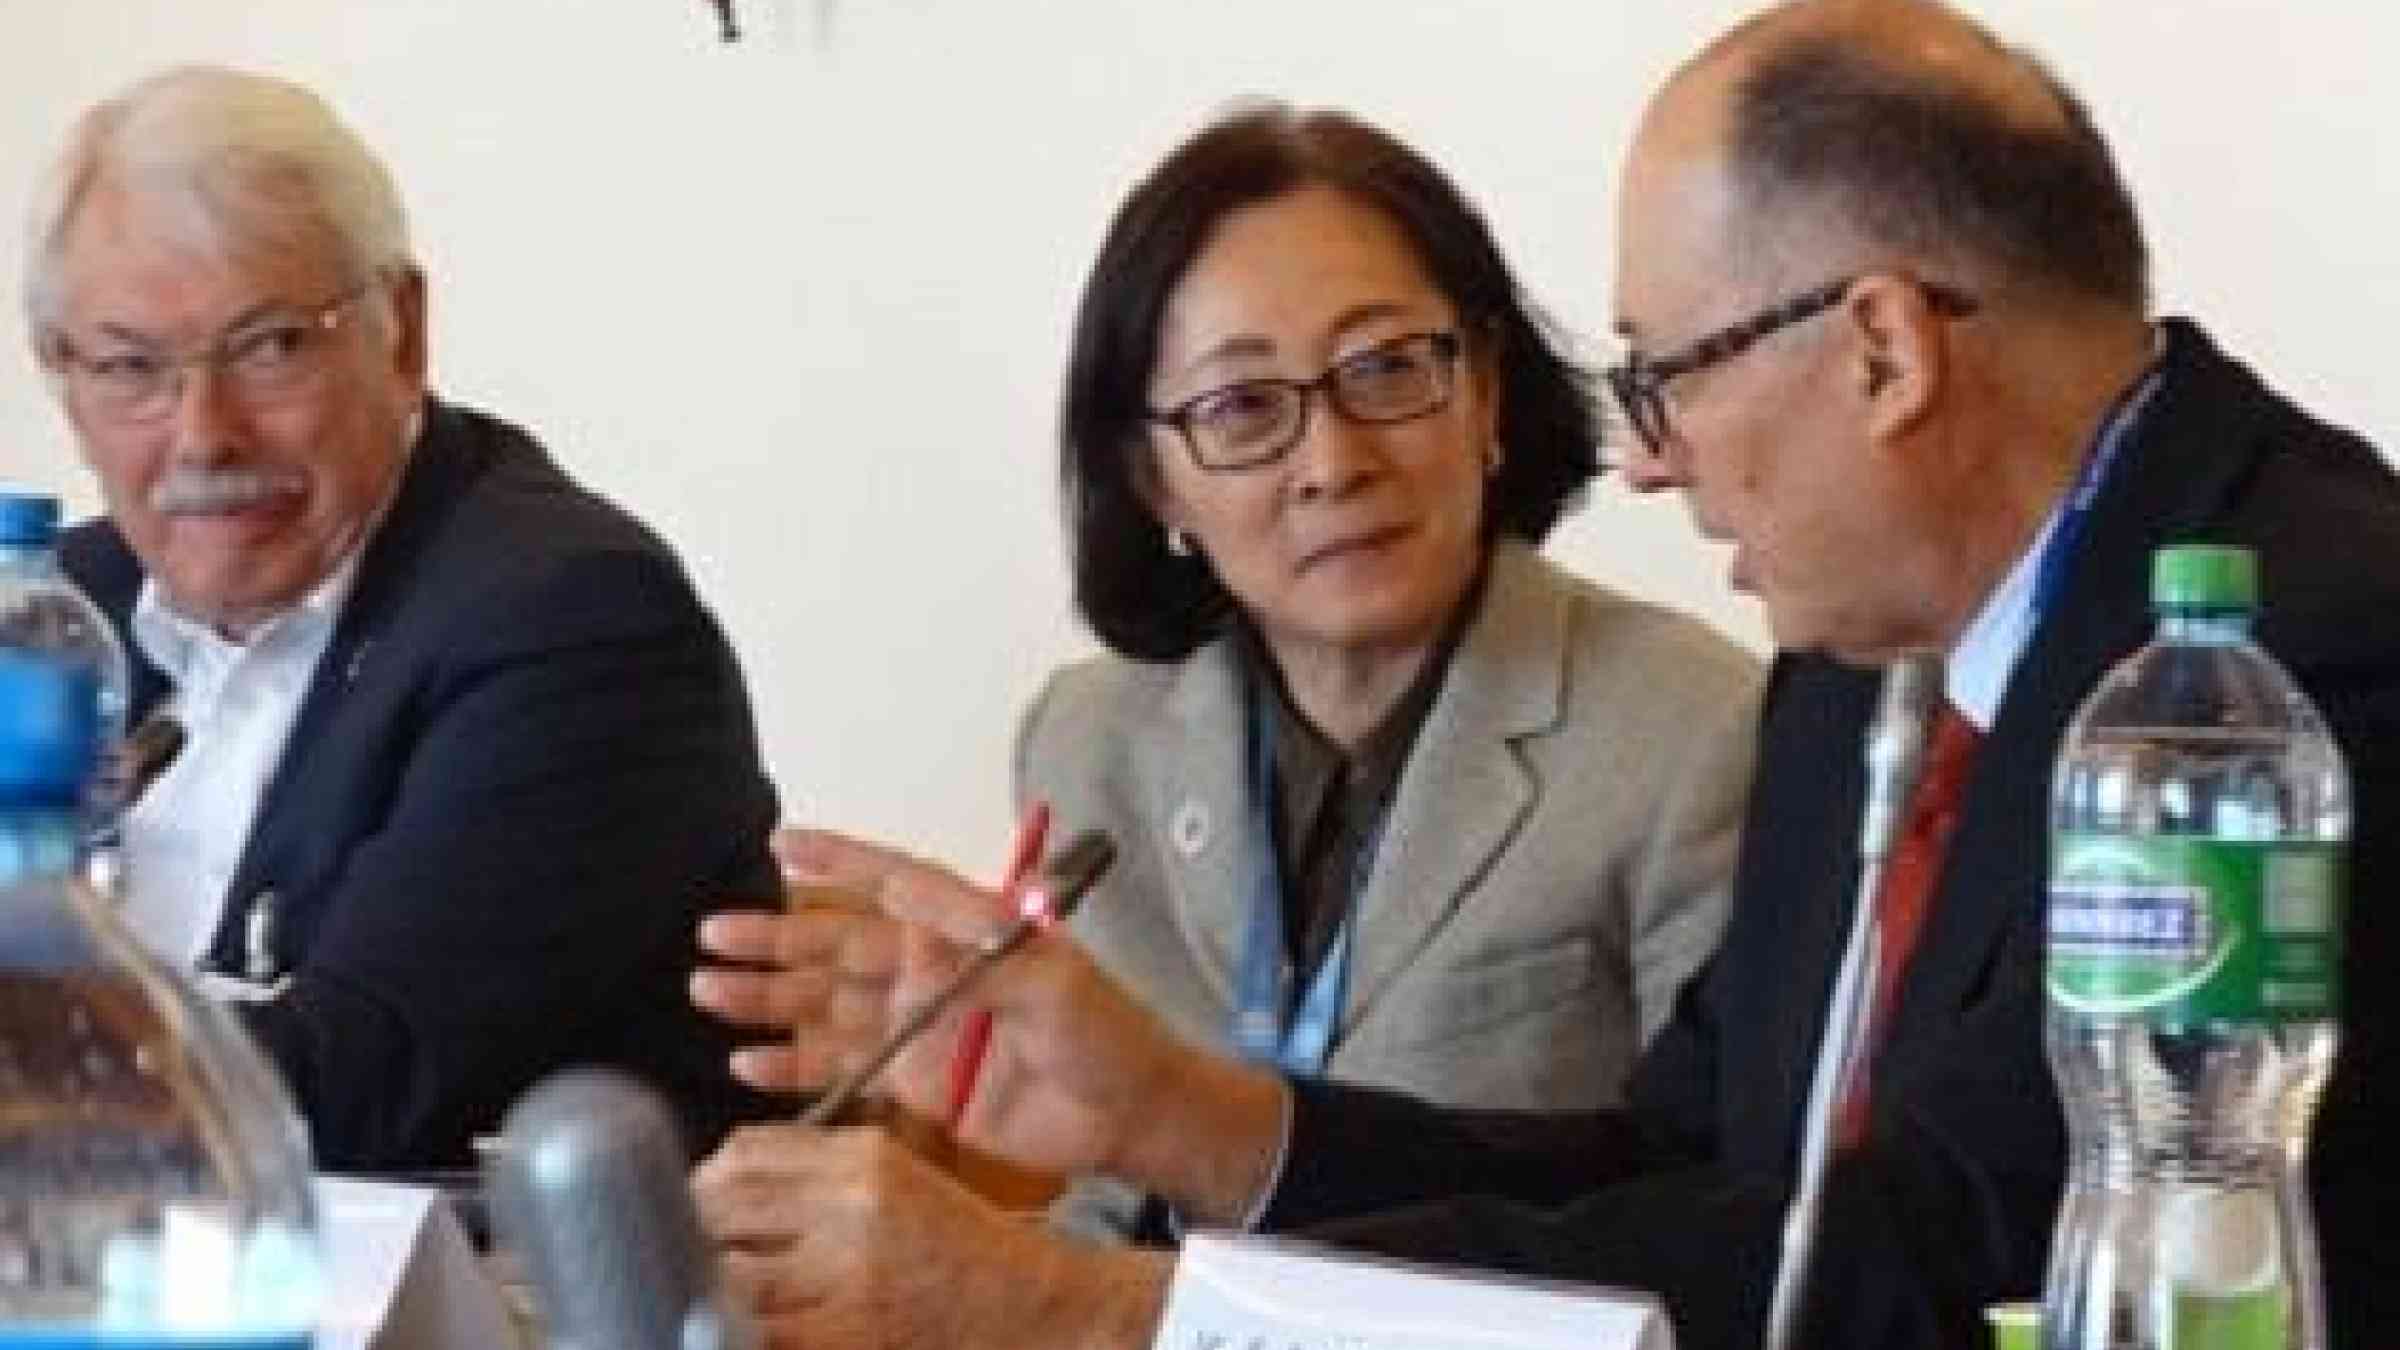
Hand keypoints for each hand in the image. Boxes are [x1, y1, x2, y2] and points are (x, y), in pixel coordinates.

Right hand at [691, 827, 1288, 1220]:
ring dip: (769, 997)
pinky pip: (840, 1066)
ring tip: (708, 989)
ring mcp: (915, 1027)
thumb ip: (981, 958)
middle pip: (838, 945)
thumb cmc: (1104, 1032)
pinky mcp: (911, 1083)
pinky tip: (747, 1061)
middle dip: (776, 938)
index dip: (838, 860)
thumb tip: (918, 931)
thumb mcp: (1054, 982)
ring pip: (825, 1004)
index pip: (891, 881)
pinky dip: (793, 1064)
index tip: (780, 842)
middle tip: (712, 934)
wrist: (1124, 1113)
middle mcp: (928, 970)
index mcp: (964, 930)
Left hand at [693, 1124, 1166, 1349]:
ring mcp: (850, 1271)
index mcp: (866, 1156)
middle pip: (723, 1204)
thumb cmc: (966, 1251)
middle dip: (695, 1232)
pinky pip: (759, 1332)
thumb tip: (721, 1183)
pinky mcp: (849, 1332)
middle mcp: (853, 1203)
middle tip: (687, 1255)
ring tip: (714, 1299)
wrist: (1038, 1308)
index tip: (698, 1206)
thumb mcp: (901, 1181)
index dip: (706, 1181)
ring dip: (712, 1289)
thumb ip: (820, 1171)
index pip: (745, 1153)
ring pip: (729, 1274)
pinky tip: (744, 1332)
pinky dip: (741, 1333)